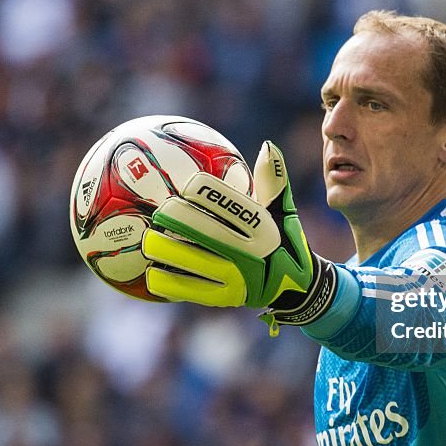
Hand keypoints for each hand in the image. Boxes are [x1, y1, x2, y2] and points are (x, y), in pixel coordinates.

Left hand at [143, 141, 337, 333]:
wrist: (298, 287)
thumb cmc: (284, 240)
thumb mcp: (285, 211)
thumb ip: (274, 182)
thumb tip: (269, 145)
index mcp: (265, 228)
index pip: (230, 205)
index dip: (205, 193)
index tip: (186, 185)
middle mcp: (252, 254)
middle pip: (208, 232)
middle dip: (179, 219)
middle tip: (159, 210)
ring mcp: (239, 279)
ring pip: (195, 262)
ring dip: (168, 251)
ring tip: (148, 241)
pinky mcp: (227, 299)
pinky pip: (192, 290)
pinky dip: (170, 283)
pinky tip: (152, 274)